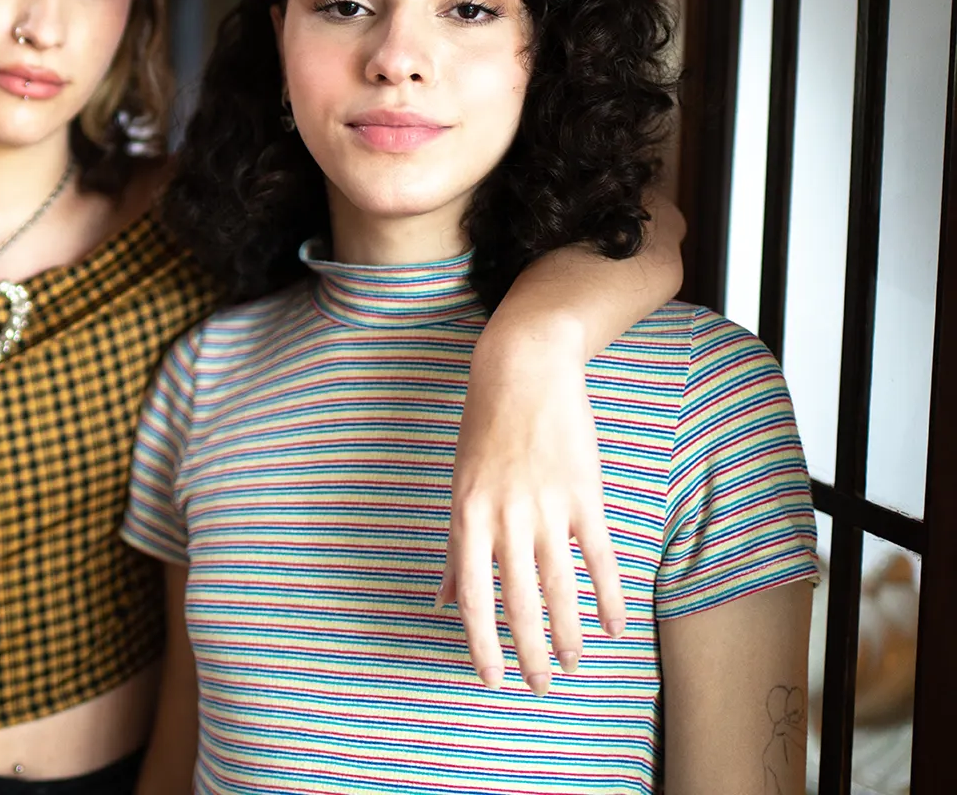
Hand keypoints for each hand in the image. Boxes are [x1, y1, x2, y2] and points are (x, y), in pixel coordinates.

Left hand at [439, 325, 625, 694]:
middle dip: (529, 652)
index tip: (491, 680)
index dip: (482, 643)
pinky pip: (598, 558)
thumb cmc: (484, 430)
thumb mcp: (460, 487)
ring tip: (574, 666)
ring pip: (559, 588)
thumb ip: (458, 550)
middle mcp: (505, 518)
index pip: (473, 597)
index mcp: (467, 517)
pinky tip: (614, 627)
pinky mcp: (585, 495)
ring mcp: (547, 507)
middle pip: (518, 602)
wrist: (523, 369)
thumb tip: (443, 601)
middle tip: (540, 688)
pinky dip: (608, 596)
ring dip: (569, 634)